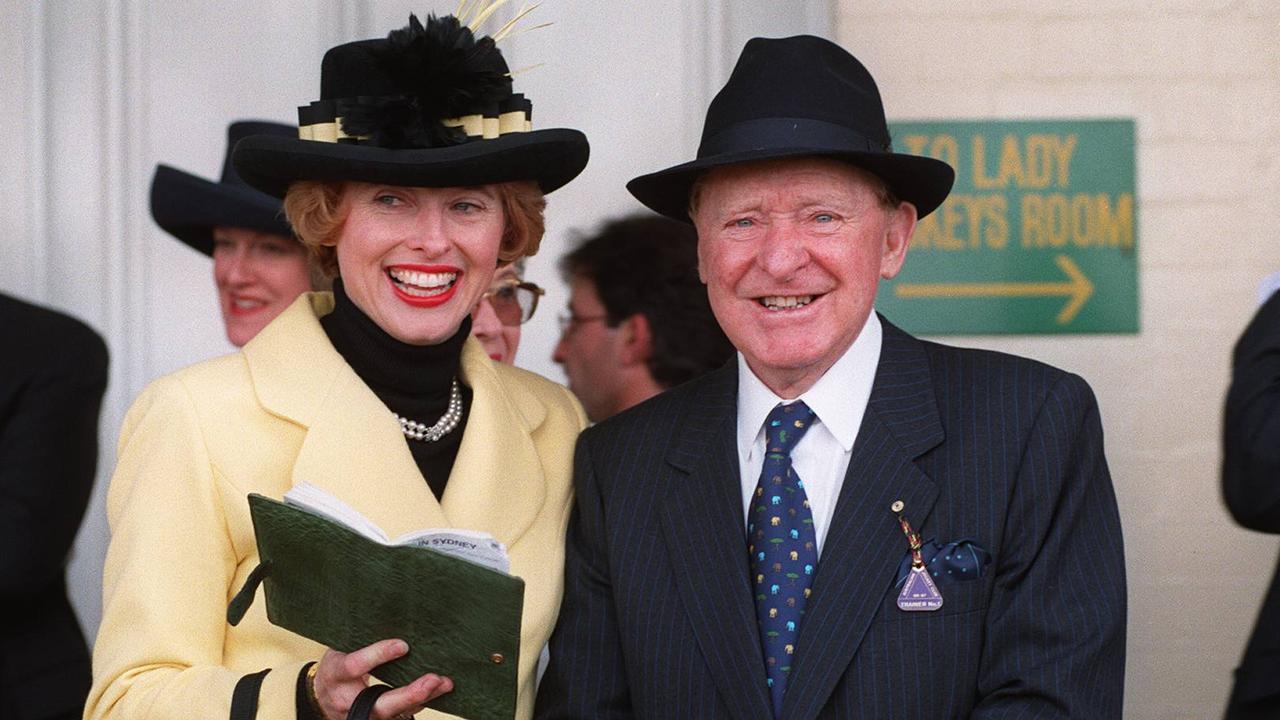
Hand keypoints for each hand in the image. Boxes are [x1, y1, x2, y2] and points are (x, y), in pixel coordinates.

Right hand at [312, 639, 453, 719]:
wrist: (323, 699)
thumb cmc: (337, 666)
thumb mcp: (339, 650)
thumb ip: (360, 639)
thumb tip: (394, 614)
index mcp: (336, 676)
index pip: (354, 667)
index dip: (378, 655)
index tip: (403, 645)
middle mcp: (349, 702)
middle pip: (380, 705)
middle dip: (408, 695)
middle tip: (432, 679)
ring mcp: (364, 715)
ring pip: (396, 713)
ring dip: (423, 698)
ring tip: (444, 683)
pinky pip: (403, 715)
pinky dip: (423, 702)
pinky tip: (440, 688)